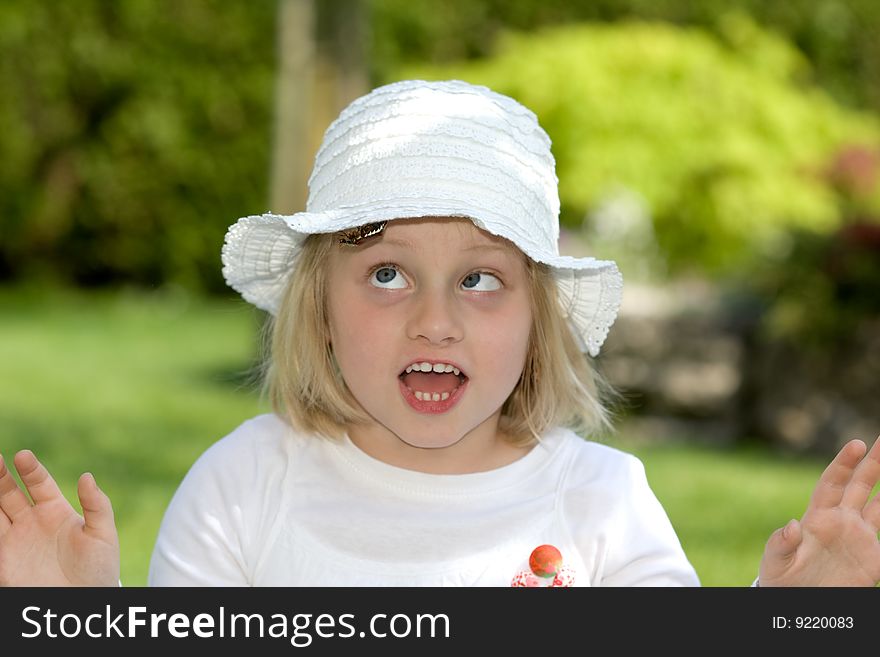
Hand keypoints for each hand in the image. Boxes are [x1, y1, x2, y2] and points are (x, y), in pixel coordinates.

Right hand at [0, 450, 119, 585]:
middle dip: (0, 476)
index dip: (30, 469)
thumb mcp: (103, 535)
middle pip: (9, 493)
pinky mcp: (3, 561)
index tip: (22, 455)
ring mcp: (15, 541)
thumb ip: (97, 505)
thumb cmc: (98, 569)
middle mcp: (32, 522)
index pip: (39, 483)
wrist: (84, 602)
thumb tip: (87, 476)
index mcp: (55, 511)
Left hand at [759, 437, 879, 586]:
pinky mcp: (872, 560)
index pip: (833, 483)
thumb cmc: (780, 578)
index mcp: (817, 517)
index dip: (844, 463)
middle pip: (860, 486)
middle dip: (873, 463)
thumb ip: (781, 544)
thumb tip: (792, 525)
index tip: (856, 444)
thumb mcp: (775, 561)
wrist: (796, 602)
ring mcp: (858, 539)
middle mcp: (841, 522)